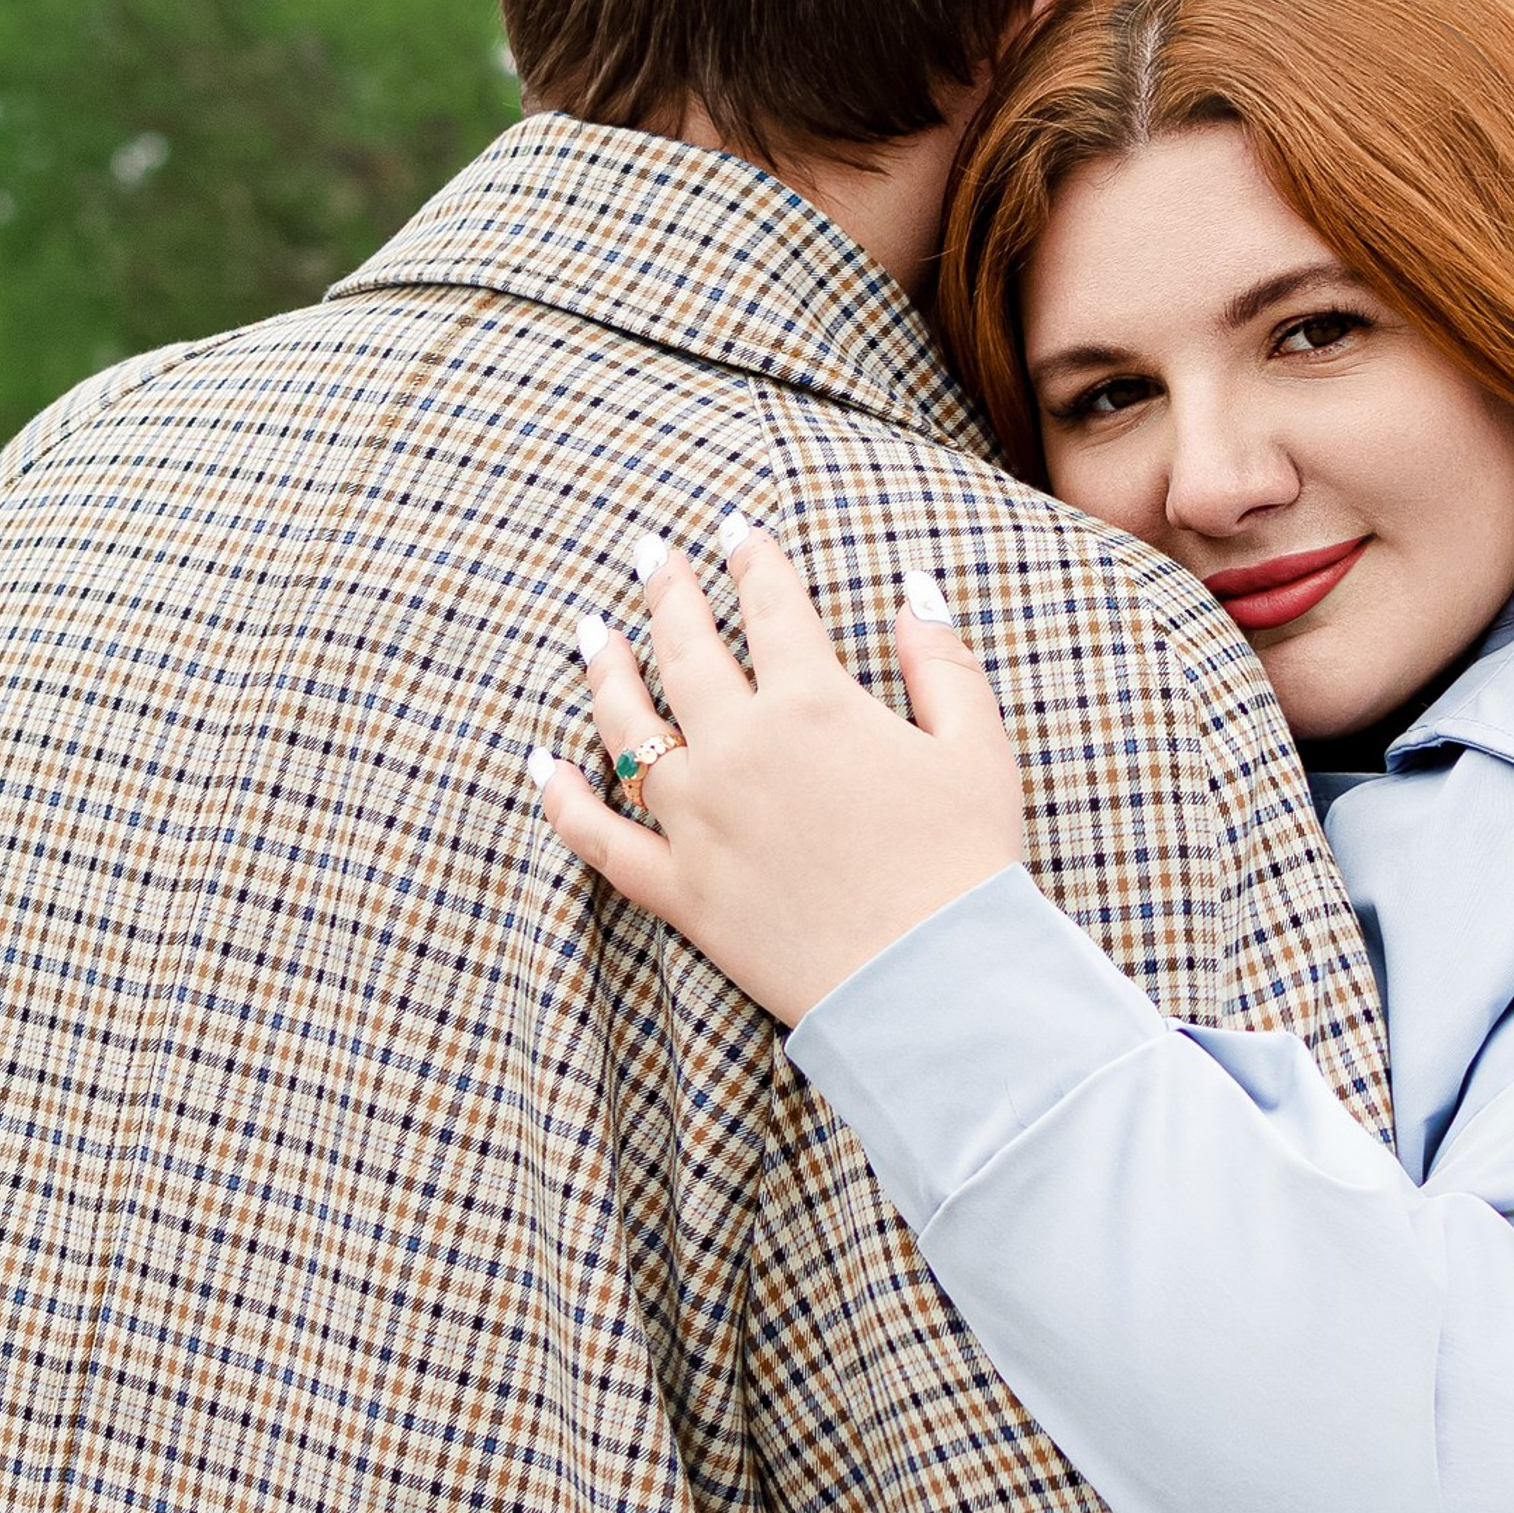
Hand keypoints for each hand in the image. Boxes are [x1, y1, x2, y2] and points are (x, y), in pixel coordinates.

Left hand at [530, 524, 1026, 1027]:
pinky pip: (598, 837)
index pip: (771, 608)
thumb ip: (941, 661)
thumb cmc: (965, 864)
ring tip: (590, 633)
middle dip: (667, 593)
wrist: (932, 982)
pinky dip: (560, 800)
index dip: (753, 561)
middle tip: (650, 556)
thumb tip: (913, 589)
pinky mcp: (678, 888)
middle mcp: (739, 749)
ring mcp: (697, 819)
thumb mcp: (975, 747)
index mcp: (811, 705)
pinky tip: (538, 764)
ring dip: (604, 672)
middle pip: (685, 651)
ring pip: (627, 729)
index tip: (736, 530)